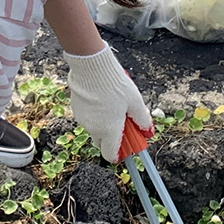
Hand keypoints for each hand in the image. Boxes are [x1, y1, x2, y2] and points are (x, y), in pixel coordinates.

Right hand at [65, 45, 151, 161]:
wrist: (91, 68)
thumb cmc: (115, 85)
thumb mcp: (135, 102)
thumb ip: (142, 119)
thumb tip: (148, 131)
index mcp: (109, 131)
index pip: (110, 155)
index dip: (119, 154)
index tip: (127, 146)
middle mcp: (94, 129)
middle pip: (102, 141)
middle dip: (111, 136)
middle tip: (122, 121)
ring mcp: (83, 120)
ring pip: (94, 128)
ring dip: (103, 123)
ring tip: (113, 104)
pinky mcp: (76, 109)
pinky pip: (87, 117)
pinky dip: (94, 113)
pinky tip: (101, 98)